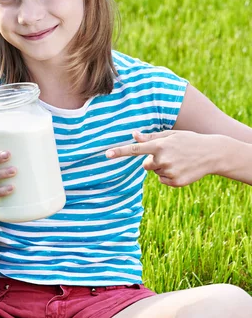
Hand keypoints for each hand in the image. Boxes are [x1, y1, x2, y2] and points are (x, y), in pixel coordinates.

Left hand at [105, 130, 220, 187]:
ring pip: (155, 172)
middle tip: (170, 155)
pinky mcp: (174, 182)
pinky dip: (169, 176)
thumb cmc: (188, 140)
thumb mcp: (171, 135)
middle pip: (145, 164)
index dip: (120, 152)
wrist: (211, 154)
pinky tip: (181, 169)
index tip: (107, 154)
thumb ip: (151, 136)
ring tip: (179, 160)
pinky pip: (163, 180)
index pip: (135, 149)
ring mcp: (169, 172)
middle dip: (153, 161)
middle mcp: (162, 160)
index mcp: (160, 145)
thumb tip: (134, 134)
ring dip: (163, 167)